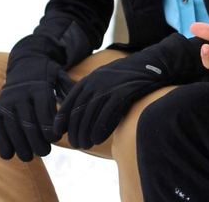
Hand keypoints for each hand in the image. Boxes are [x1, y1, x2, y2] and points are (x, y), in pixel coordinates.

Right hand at [0, 36, 74, 161]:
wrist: (26, 61)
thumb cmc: (48, 74)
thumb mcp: (61, 77)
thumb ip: (69, 93)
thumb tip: (77, 114)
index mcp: (38, 87)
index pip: (44, 111)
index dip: (50, 128)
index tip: (56, 138)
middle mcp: (20, 94)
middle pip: (28, 122)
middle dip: (36, 141)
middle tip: (45, 152)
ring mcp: (6, 101)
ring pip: (12, 127)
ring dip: (20, 145)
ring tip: (29, 157)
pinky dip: (2, 142)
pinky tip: (8, 155)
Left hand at [53, 34, 201, 148]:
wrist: (151, 64)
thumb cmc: (127, 78)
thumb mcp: (105, 80)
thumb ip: (91, 94)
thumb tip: (77, 116)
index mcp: (89, 79)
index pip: (69, 102)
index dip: (62, 119)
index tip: (57, 133)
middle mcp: (96, 82)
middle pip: (79, 110)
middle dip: (75, 129)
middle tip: (76, 143)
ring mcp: (109, 87)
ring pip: (91, 114)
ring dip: (85, 132)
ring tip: (85, 144)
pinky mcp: (123, 92)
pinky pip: (107, 114)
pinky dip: (100, 128)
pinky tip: (97, 139)